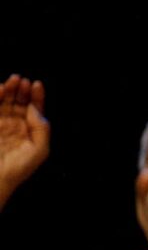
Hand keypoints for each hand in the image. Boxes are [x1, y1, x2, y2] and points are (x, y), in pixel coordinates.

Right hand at [0, 74, 49, 208]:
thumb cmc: (18, 169)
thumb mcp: (40, 150)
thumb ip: (42, 128)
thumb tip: (35, 107)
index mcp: (30, 131)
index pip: (35, 109)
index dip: (37, 96)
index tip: (37, 84)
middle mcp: (15, 126)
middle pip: (20, 102)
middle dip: (22, 90)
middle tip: (22, 81)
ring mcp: (0, 125)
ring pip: (5, 102)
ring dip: (9, 89)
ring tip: (14, 80)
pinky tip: (0, 89)